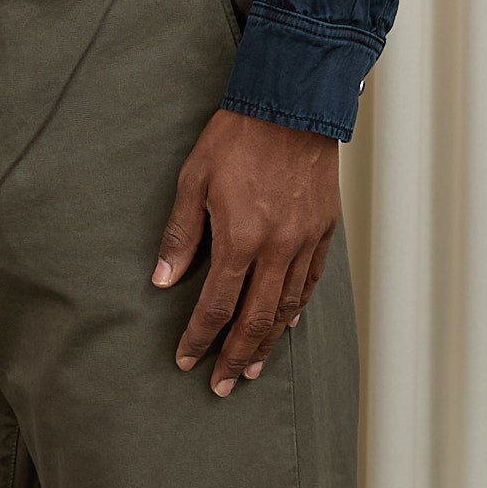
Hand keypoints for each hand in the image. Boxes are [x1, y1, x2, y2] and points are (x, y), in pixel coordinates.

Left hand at [153, 111, 339, 397]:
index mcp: (240, 238)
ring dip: (267, 342)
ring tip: (250, 368)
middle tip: (221, 386)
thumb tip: (162, 279)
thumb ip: (180, 235)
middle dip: (234, 356)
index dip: (199, 338)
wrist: (294, 101)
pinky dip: (295, 309)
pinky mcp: (324, 229)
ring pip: (286, 307)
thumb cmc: (238, 135)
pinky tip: (285, 325)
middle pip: (255, 319)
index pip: (216, 305)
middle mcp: (277, 248)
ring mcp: (304, 241)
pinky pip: (310, 281)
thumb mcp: (193, 179)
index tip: (186, 360)